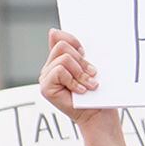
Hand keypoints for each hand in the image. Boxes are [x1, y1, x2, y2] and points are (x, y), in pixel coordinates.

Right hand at [44, 26, 131, 145]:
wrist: (99, 114)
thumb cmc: (97, 93)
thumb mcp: (88, 67)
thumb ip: (74, 51)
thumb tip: (53, 31)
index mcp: (59, 60)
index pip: (59, 38)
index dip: (73, 41)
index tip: (85, 52)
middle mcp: (49, 67)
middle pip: (62, 46)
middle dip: (81, 60)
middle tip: (91, 74)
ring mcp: (45, 77)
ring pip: (64, 59)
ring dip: (80, 73)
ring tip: (88, 85)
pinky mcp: (45, 87)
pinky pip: (59, 71)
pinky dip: (73, 81)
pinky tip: (80, 90)